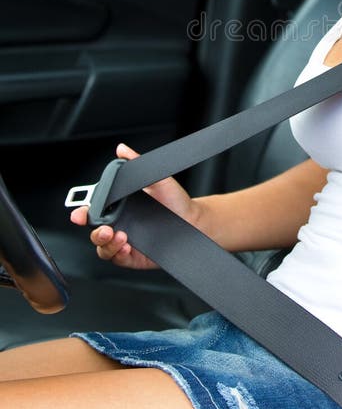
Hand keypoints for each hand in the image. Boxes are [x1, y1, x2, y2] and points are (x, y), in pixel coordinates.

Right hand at [70, 142, 198, 269]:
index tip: (79, 214)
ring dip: (106, 244)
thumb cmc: (173, 199)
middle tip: (105, 229)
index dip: (82, 213)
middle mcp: (119, 224)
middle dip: (94, 231)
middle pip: (95, 232)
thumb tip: (122, 149)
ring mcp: (125, 241)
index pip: (93, 211)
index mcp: (118, 206)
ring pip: (103, 248)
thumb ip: (138, 164)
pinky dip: (119, 254)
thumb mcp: (157, 178)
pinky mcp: (134, 256)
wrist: (193, 219)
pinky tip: (126, 246)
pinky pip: (119, 259)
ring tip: (120, 237)